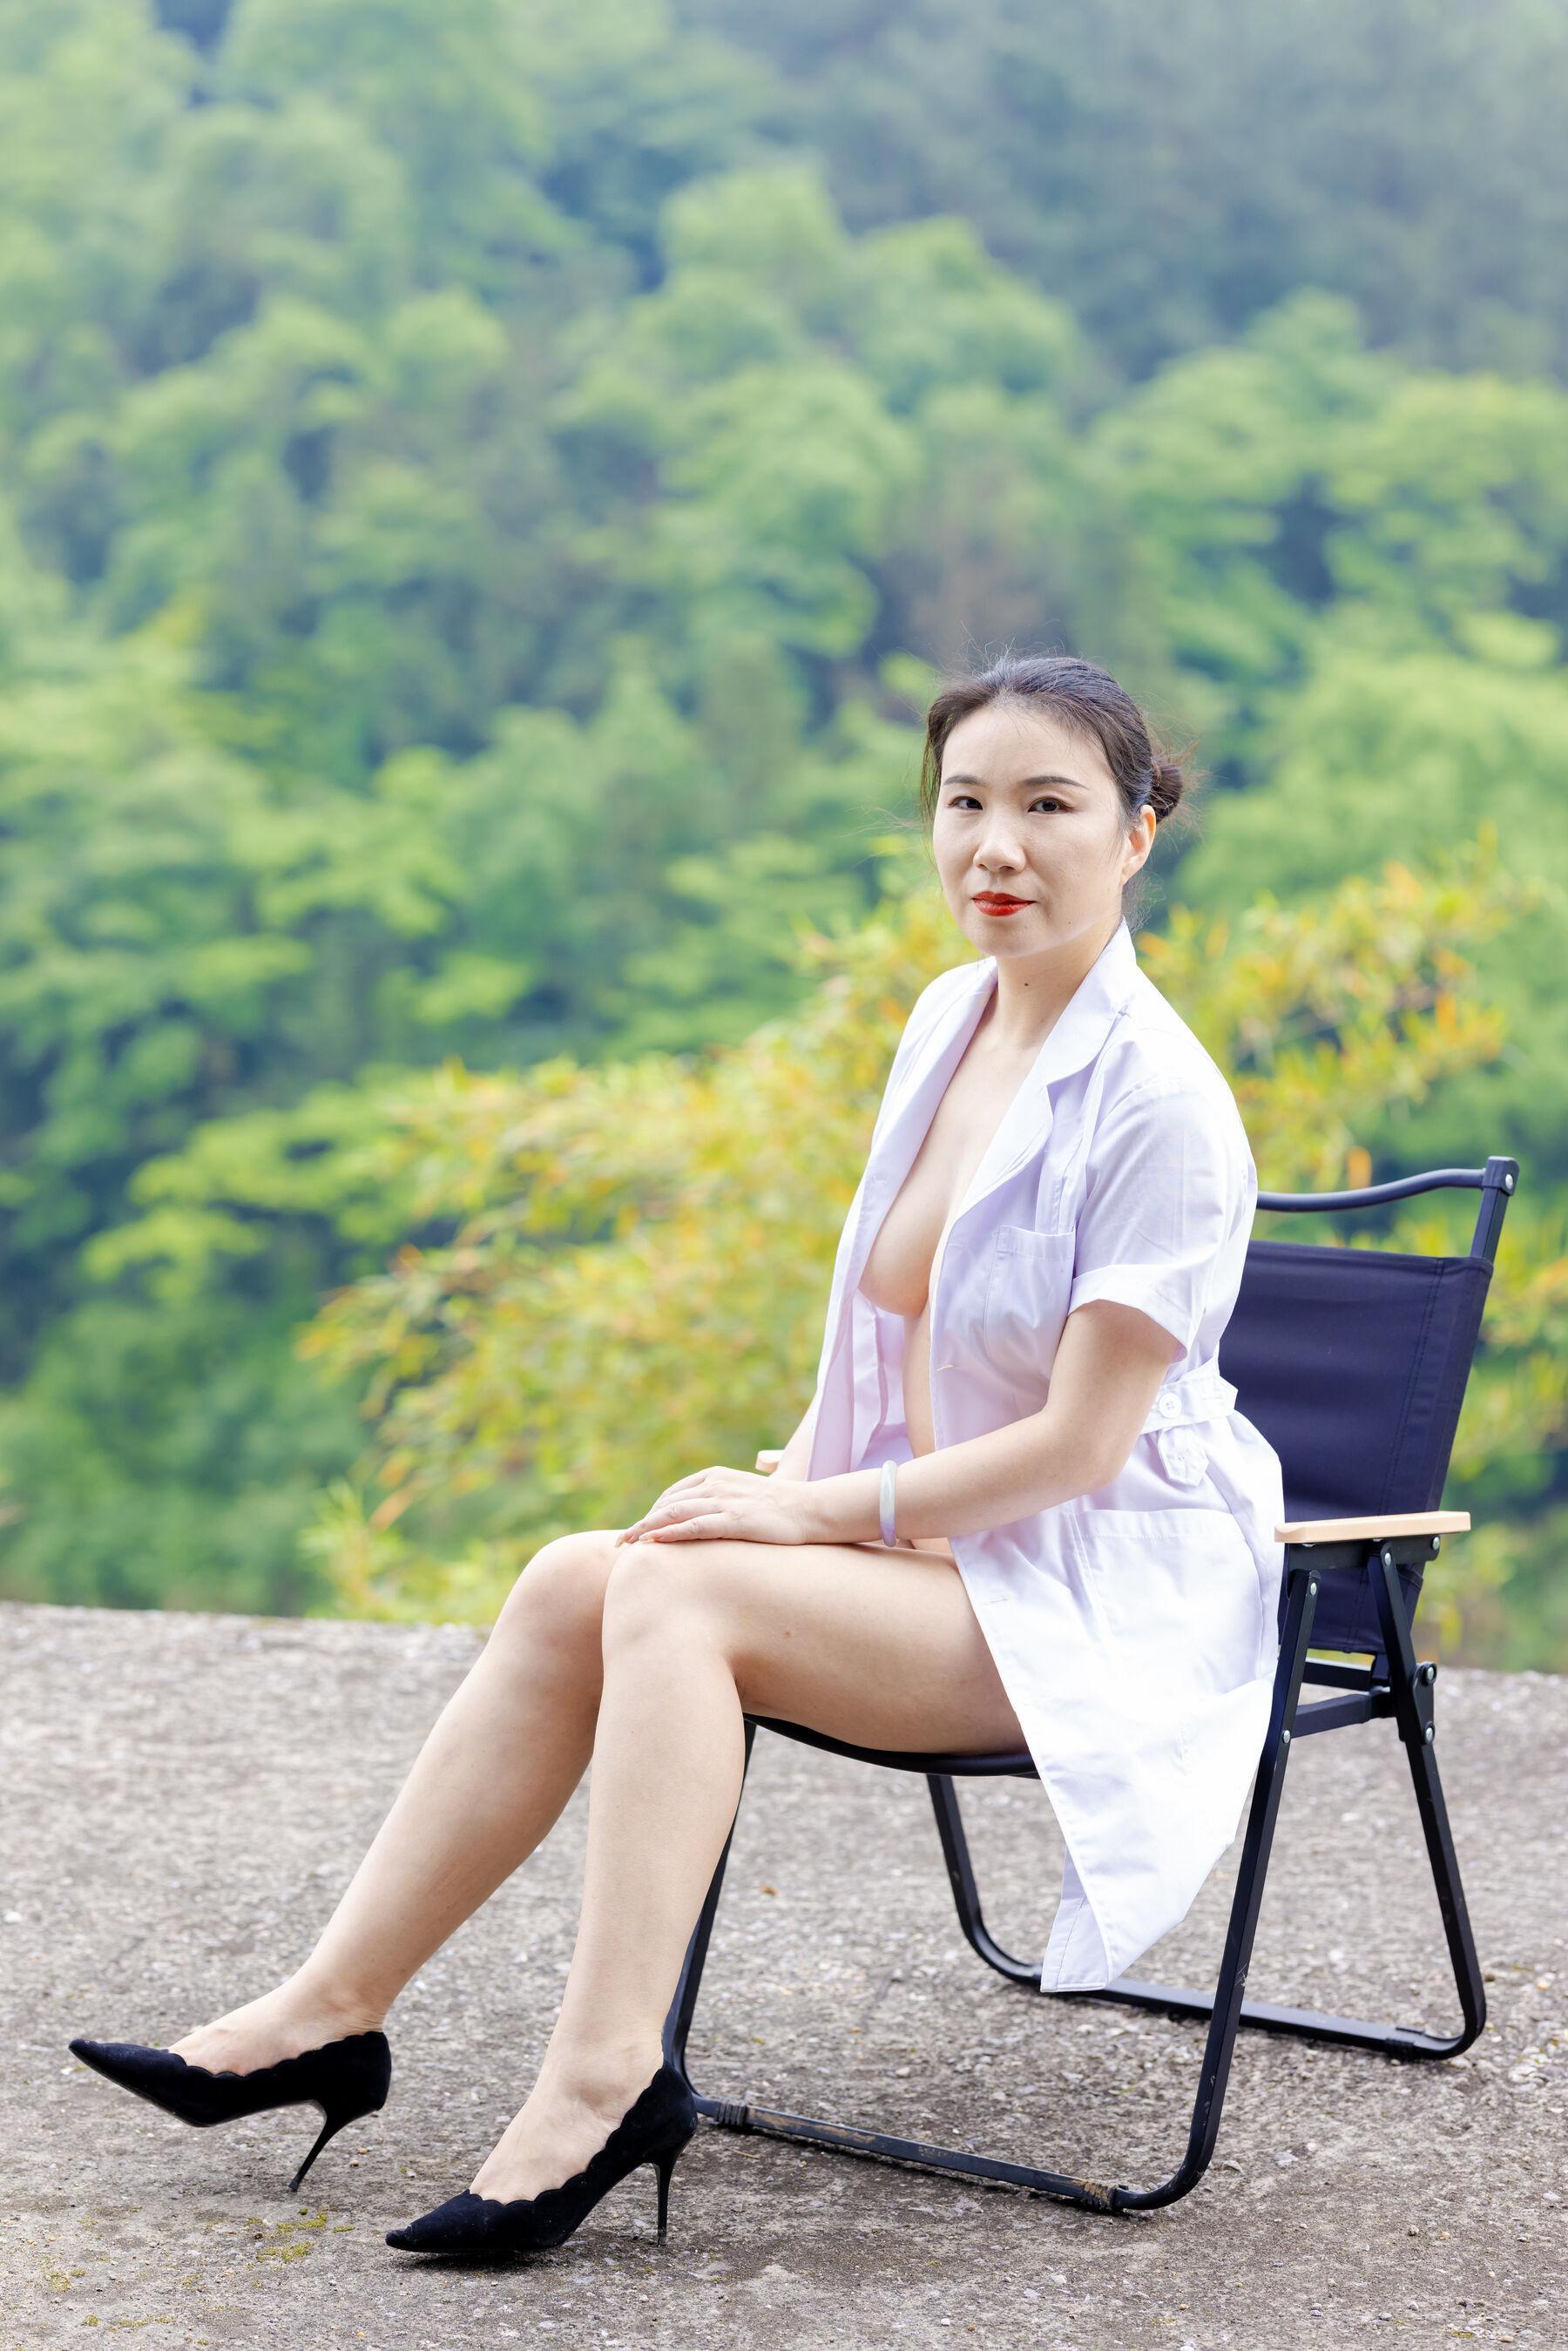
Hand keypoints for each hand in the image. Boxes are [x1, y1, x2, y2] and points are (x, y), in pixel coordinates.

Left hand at [615, 1465, 827, 1546]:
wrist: (813, 1510)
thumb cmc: (782, 1508)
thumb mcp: (747, 1497)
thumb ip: (726, 1501)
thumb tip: (714, 1518)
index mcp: (715, 1476)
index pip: (672, 1495)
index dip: (652, 1514)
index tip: (638, 1532)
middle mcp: (715, 1485)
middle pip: (666, 1504)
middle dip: (641, 1524)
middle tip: (621, 1543)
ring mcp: (724, 1501)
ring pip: (673, 1514)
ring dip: (646, 1529)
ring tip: (627, 1545)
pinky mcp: (735, 1520)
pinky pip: (694, 1526)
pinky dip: (669, 1534)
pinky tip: (654, 1543)